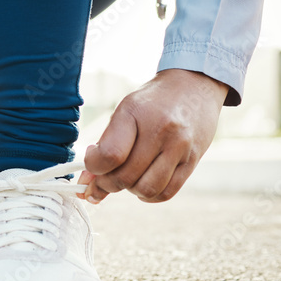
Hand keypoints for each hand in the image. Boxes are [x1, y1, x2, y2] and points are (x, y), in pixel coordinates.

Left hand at [78, 69, 227, 202]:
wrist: (194, 84)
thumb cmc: (153, 101)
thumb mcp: (125, 112)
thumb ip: (105, 145)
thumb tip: (86, 183)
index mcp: (135, 112)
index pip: (110, 154)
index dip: (94, 167)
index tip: (92, 164)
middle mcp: (160, 129)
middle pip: (126, 177)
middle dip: (108, 184)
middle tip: (105, 178)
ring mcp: (179, 146)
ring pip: (146, 189)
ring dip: (130, 191)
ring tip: (128, 178)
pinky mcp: (193, 160)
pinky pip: (166, 193)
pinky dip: (149, 195)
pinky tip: (144, 184)